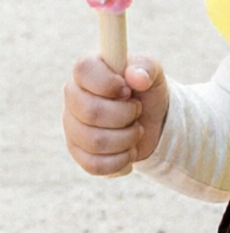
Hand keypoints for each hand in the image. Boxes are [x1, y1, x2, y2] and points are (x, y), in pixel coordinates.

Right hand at [65, 53, 167, 174]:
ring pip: (95, 141)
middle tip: (137, 110)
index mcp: (87, 71)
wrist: (151, 120)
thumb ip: (146, 67)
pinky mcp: (77, 153)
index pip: (83, 70)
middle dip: (125, 114)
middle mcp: (73, 98)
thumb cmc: (146, 89)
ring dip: (127, 137)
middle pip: (91, 112)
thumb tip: (138, 77)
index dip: (109, 83)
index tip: (128, 90)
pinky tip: (129, 149)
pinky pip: (95, 164)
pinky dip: (120, 159)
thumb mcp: (153, 72)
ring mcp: (72, 127)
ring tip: (136, 129)